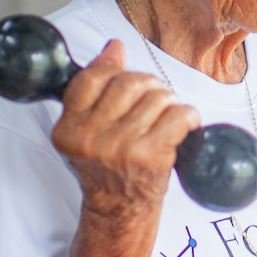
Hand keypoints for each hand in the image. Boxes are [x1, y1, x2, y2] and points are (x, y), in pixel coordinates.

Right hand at [51, 40, 200, 216]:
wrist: (119, 209)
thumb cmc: (107, 165)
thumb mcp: (88, 129)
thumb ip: (94, 89)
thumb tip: (113, 47)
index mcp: (68, 128)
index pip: (91, 78)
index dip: (114, 69)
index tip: (125, 74)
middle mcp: (91, 138)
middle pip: (129, 83)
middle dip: (148, 84)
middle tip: (154, 97)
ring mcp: (121, 148)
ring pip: (156, 97)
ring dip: (169, 101)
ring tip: (167, 115)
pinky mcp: (150, 157)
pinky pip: (178, 116)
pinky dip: (188, 116)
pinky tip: (185, 124)